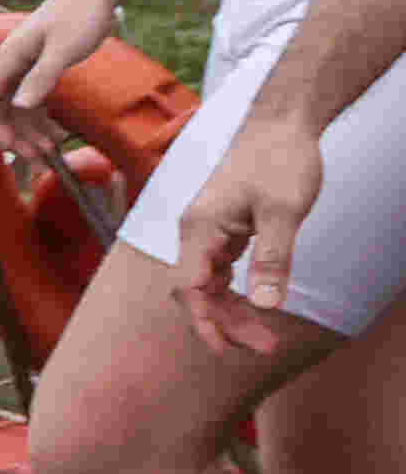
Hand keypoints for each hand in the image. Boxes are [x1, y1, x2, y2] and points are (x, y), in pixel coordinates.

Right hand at [0, 0, 125, 188]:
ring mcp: (25, 67)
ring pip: (16, 108)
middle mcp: (10, 65)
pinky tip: (55, 135)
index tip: (14, 147)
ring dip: (29, 132)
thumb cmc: (80, 14)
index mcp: (7, 58)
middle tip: (38, 159)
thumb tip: (21, 106)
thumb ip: (41, 77)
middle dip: (14, 136)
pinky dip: (41, 120)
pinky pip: (32, 100)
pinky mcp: (40, 67)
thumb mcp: (64, 48)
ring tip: (49, 153)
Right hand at [171, 104, 335, 352]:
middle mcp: (196, 233)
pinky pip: (222, 272)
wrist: (281, 123)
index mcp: (199, 228)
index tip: (223, 349)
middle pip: (198, 292)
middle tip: (264, 347)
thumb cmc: (280, 159)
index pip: (189, 287)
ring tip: (264, 336)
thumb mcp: (284, 212)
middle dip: (225, 323)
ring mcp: (208, 232)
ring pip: (210, 285)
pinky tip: (258, 303)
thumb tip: (266, 305)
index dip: (203, 321)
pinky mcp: (224, 230)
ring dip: (232, 312)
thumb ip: (273, 259)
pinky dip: (237, 293)